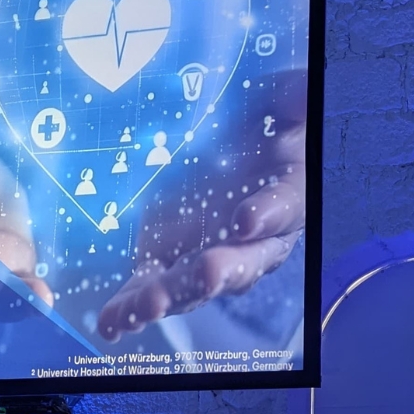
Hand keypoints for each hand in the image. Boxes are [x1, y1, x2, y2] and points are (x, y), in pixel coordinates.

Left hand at [97, 70, 307, 340]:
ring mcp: (205, 252)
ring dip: (172, 296)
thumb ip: (291, 100)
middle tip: (208, 272)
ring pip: (193, 283)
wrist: (225, 133)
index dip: (269, 213)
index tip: (248, 217)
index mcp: (285, 196)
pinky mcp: (164, 257)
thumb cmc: (261, 118)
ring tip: (150, 306)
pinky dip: (131, 305)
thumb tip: (300, 92)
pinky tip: (113, 322)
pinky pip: (150, 285)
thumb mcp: (279, 100)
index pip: (284, 206)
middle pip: (240, 261)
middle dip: (221, 270)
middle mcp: (250, 238)